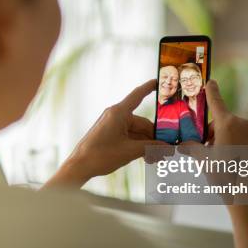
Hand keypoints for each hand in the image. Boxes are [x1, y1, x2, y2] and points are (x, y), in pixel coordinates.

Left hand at [43, 80, 165, 188]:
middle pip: (142, 123)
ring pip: (137, 133)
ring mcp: (113, 126)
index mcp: (119, 113)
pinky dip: (138, 146)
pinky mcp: (111, 135)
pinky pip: (129, 137)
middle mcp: (116, 116)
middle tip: (167, 150)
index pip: (138, 95)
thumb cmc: (100, 155)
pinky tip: (147, 158)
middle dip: (155, 137)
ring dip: (147, 145)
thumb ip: (151, 148)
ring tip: (157, 158)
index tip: (159, 81)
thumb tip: (167, 148)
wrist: (80, 166)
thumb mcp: (130, 151)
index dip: (149, 87)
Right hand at [178, 80, 247, 203]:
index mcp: (227, 124)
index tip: (210, 81)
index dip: (211, 90)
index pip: (216, 101)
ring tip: (216, 161)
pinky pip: (242, 141)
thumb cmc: (224, 175)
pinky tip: (229, 164)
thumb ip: (191, 149)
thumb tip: (182, 146)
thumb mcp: (202, 161)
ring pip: (231, 133)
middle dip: (211, 133)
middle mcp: (242, 125)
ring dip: (222, 141)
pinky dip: (233, 148)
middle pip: (221, 122)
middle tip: (203, 149)